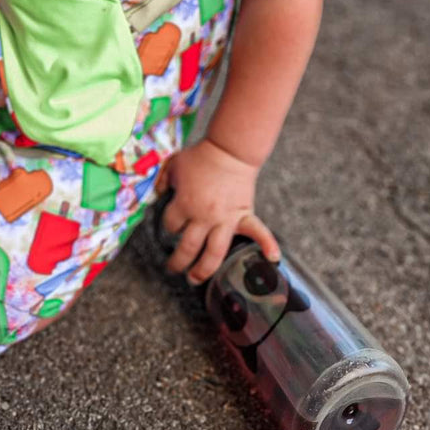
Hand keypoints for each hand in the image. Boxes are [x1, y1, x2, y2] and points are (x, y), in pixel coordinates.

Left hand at [156, 141, 279, 285]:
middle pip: (188, 247)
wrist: (229, 150)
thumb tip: (157, 194)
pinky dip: (268, 244)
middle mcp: (204, 217)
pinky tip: (272, 259)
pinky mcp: (244, 215)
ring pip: (214, 253)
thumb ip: (163, 181)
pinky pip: (258, 232)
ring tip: (195, 279)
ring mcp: (225, 219)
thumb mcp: (175, 165)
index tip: (172, 224)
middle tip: (173, 269)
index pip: (171, 224)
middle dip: (178, 261)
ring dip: (204, 269)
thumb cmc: (201, 156)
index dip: (169, 225)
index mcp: (185, 204)